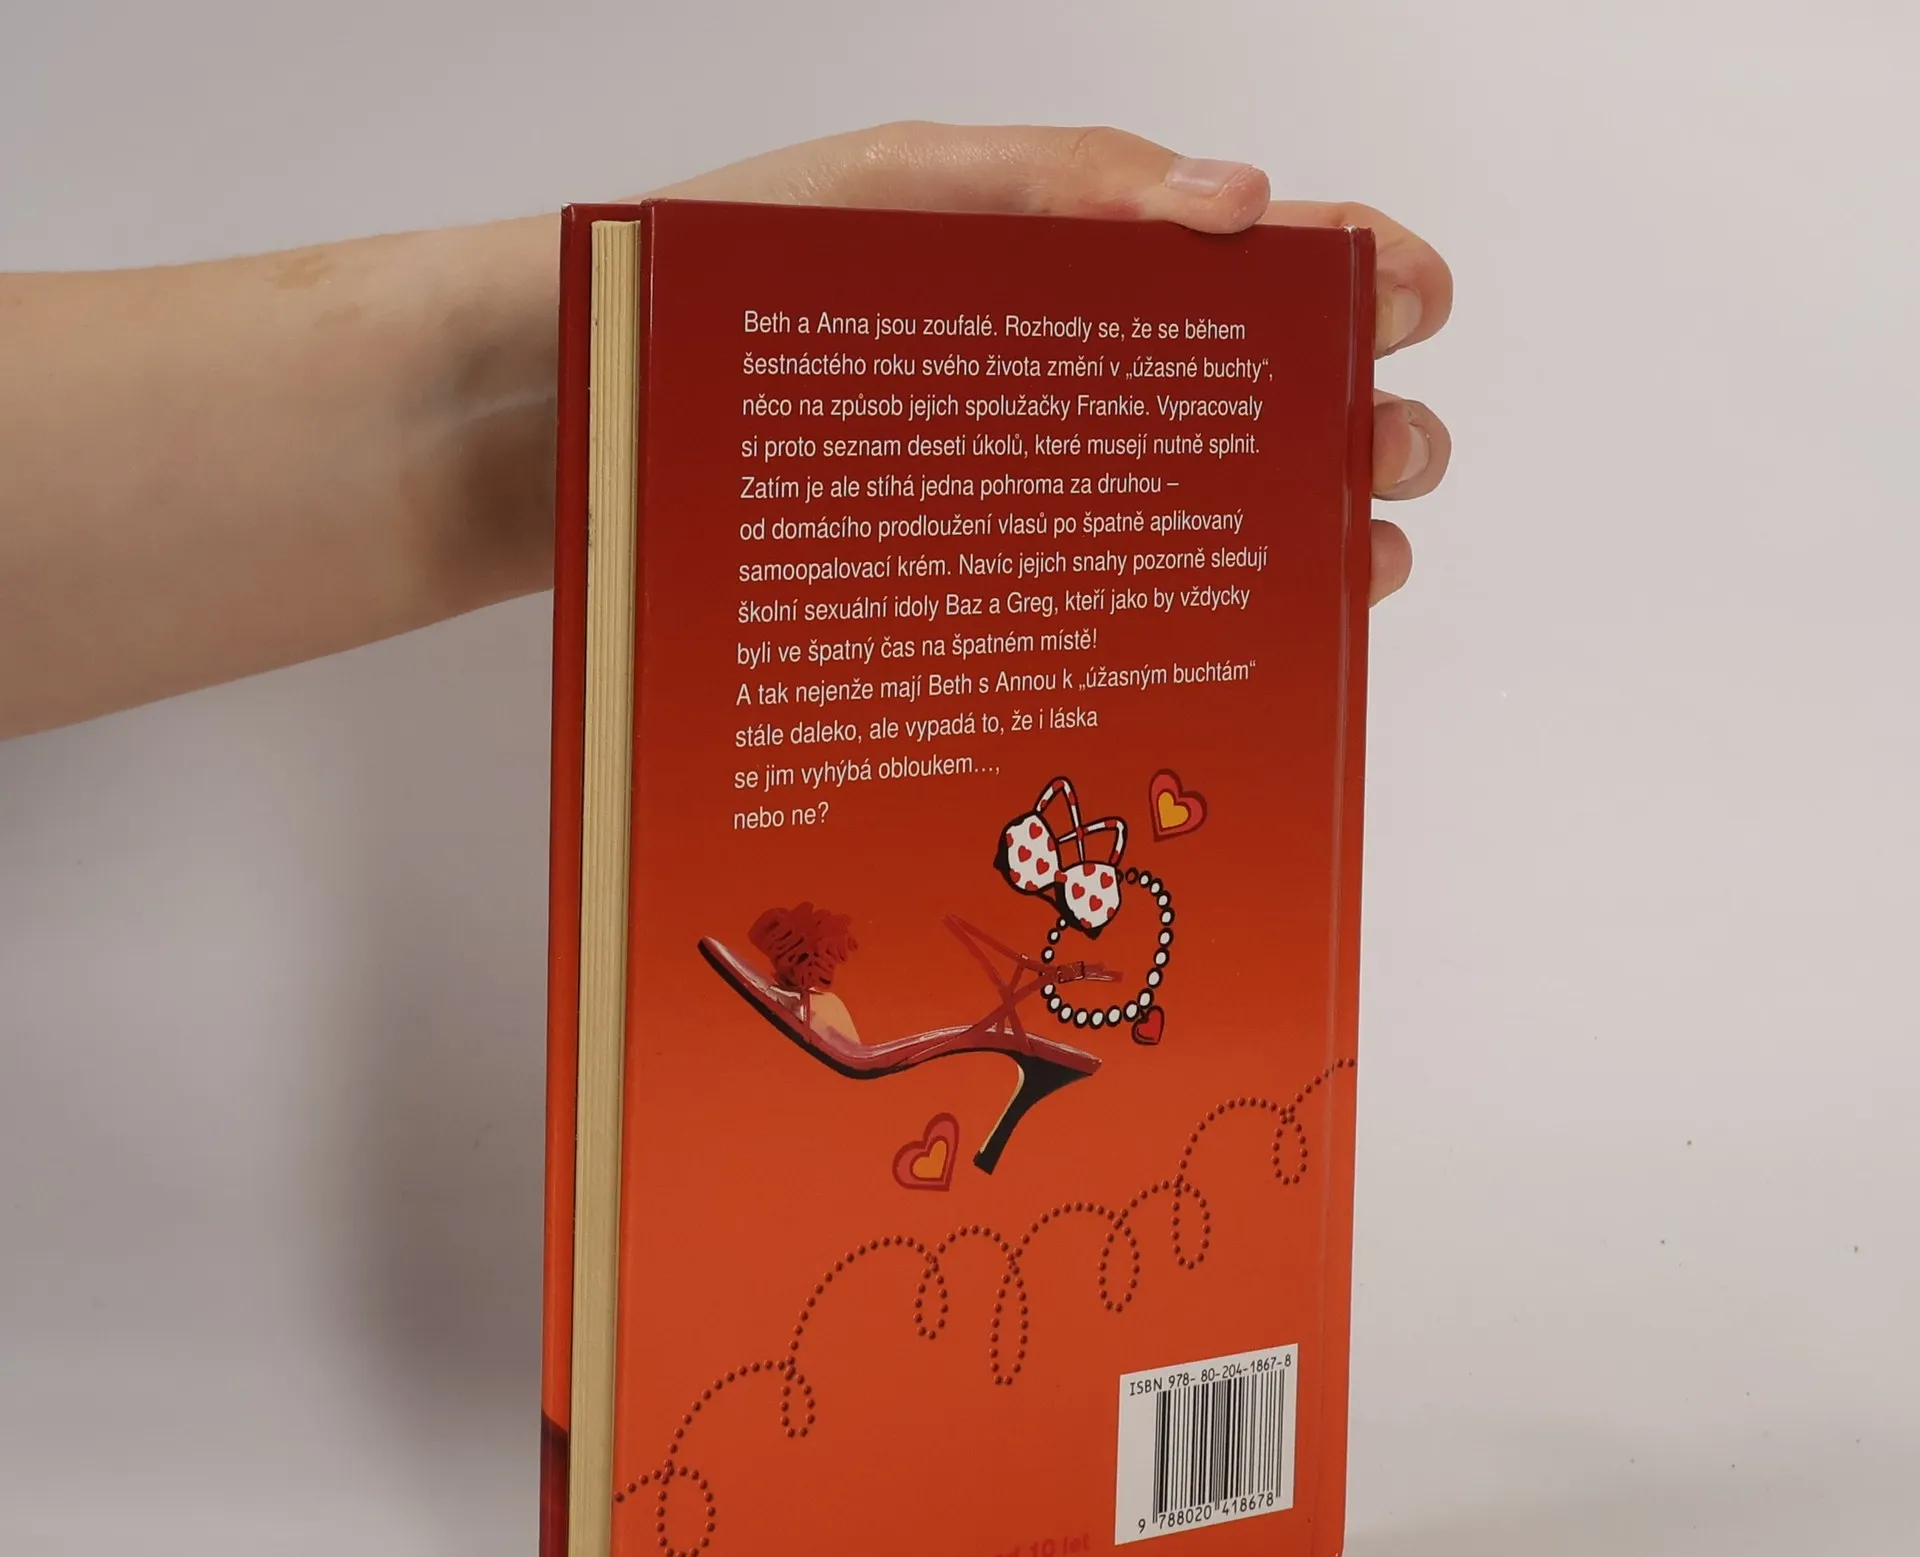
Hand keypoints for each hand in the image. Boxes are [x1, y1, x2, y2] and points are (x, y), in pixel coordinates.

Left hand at [656, 123, 1452, 604]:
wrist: (565, 423)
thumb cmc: (707, 284)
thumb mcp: (886, 194)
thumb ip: (1058, 185)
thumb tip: (1238, 201)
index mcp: (1047, 263)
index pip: (1230, 256)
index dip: (1339, 268)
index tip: (1415, 297)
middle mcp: (1044, 385)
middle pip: (1231, 399)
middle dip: (1345, 415)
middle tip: (1399, 450)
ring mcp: (1008, 492)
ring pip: (1181, 514)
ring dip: (1294, 532)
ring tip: (1365, 556)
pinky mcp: (959, 587)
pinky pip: (1091, 605)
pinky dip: (1176, 622)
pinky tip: (1235, 641)